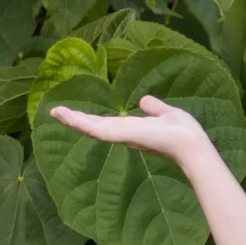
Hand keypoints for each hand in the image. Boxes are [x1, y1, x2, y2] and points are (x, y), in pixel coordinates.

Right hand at [47, 95, 212, 165]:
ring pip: (92, 128)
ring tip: (56, 113)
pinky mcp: (124, 136)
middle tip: (54, 112)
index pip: (106, 123)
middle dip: (75, 120)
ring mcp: (123, 136)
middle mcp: (124, 134)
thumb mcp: (166, 113)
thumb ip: (154, 107)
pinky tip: (70, 118)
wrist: (191, 143)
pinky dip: (84, 124)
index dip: (89, 118)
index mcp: (132, 129)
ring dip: (73, 120)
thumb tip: (144, 100)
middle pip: (94, 126)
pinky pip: (99, 131)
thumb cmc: (184, 132)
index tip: (72, 113)